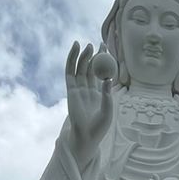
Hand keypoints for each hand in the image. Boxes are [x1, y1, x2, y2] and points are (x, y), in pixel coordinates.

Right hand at [65, 41, 113, 171]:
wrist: (86, 136)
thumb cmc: (99, 127)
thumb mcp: (108, 109)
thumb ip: (107, 94)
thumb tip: (108, 78)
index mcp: (99, 92)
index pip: (101, 72)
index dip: (104, 61)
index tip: (107, 49)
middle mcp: (88, 88)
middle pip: (91, 67)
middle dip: (94, 55)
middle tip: (99, 43)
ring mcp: (78, 88)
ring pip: (80, 67)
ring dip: (83, 55)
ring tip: (87, 45)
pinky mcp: (70, 89)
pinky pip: (70, 71)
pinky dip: (72, 59)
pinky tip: (75, 48)